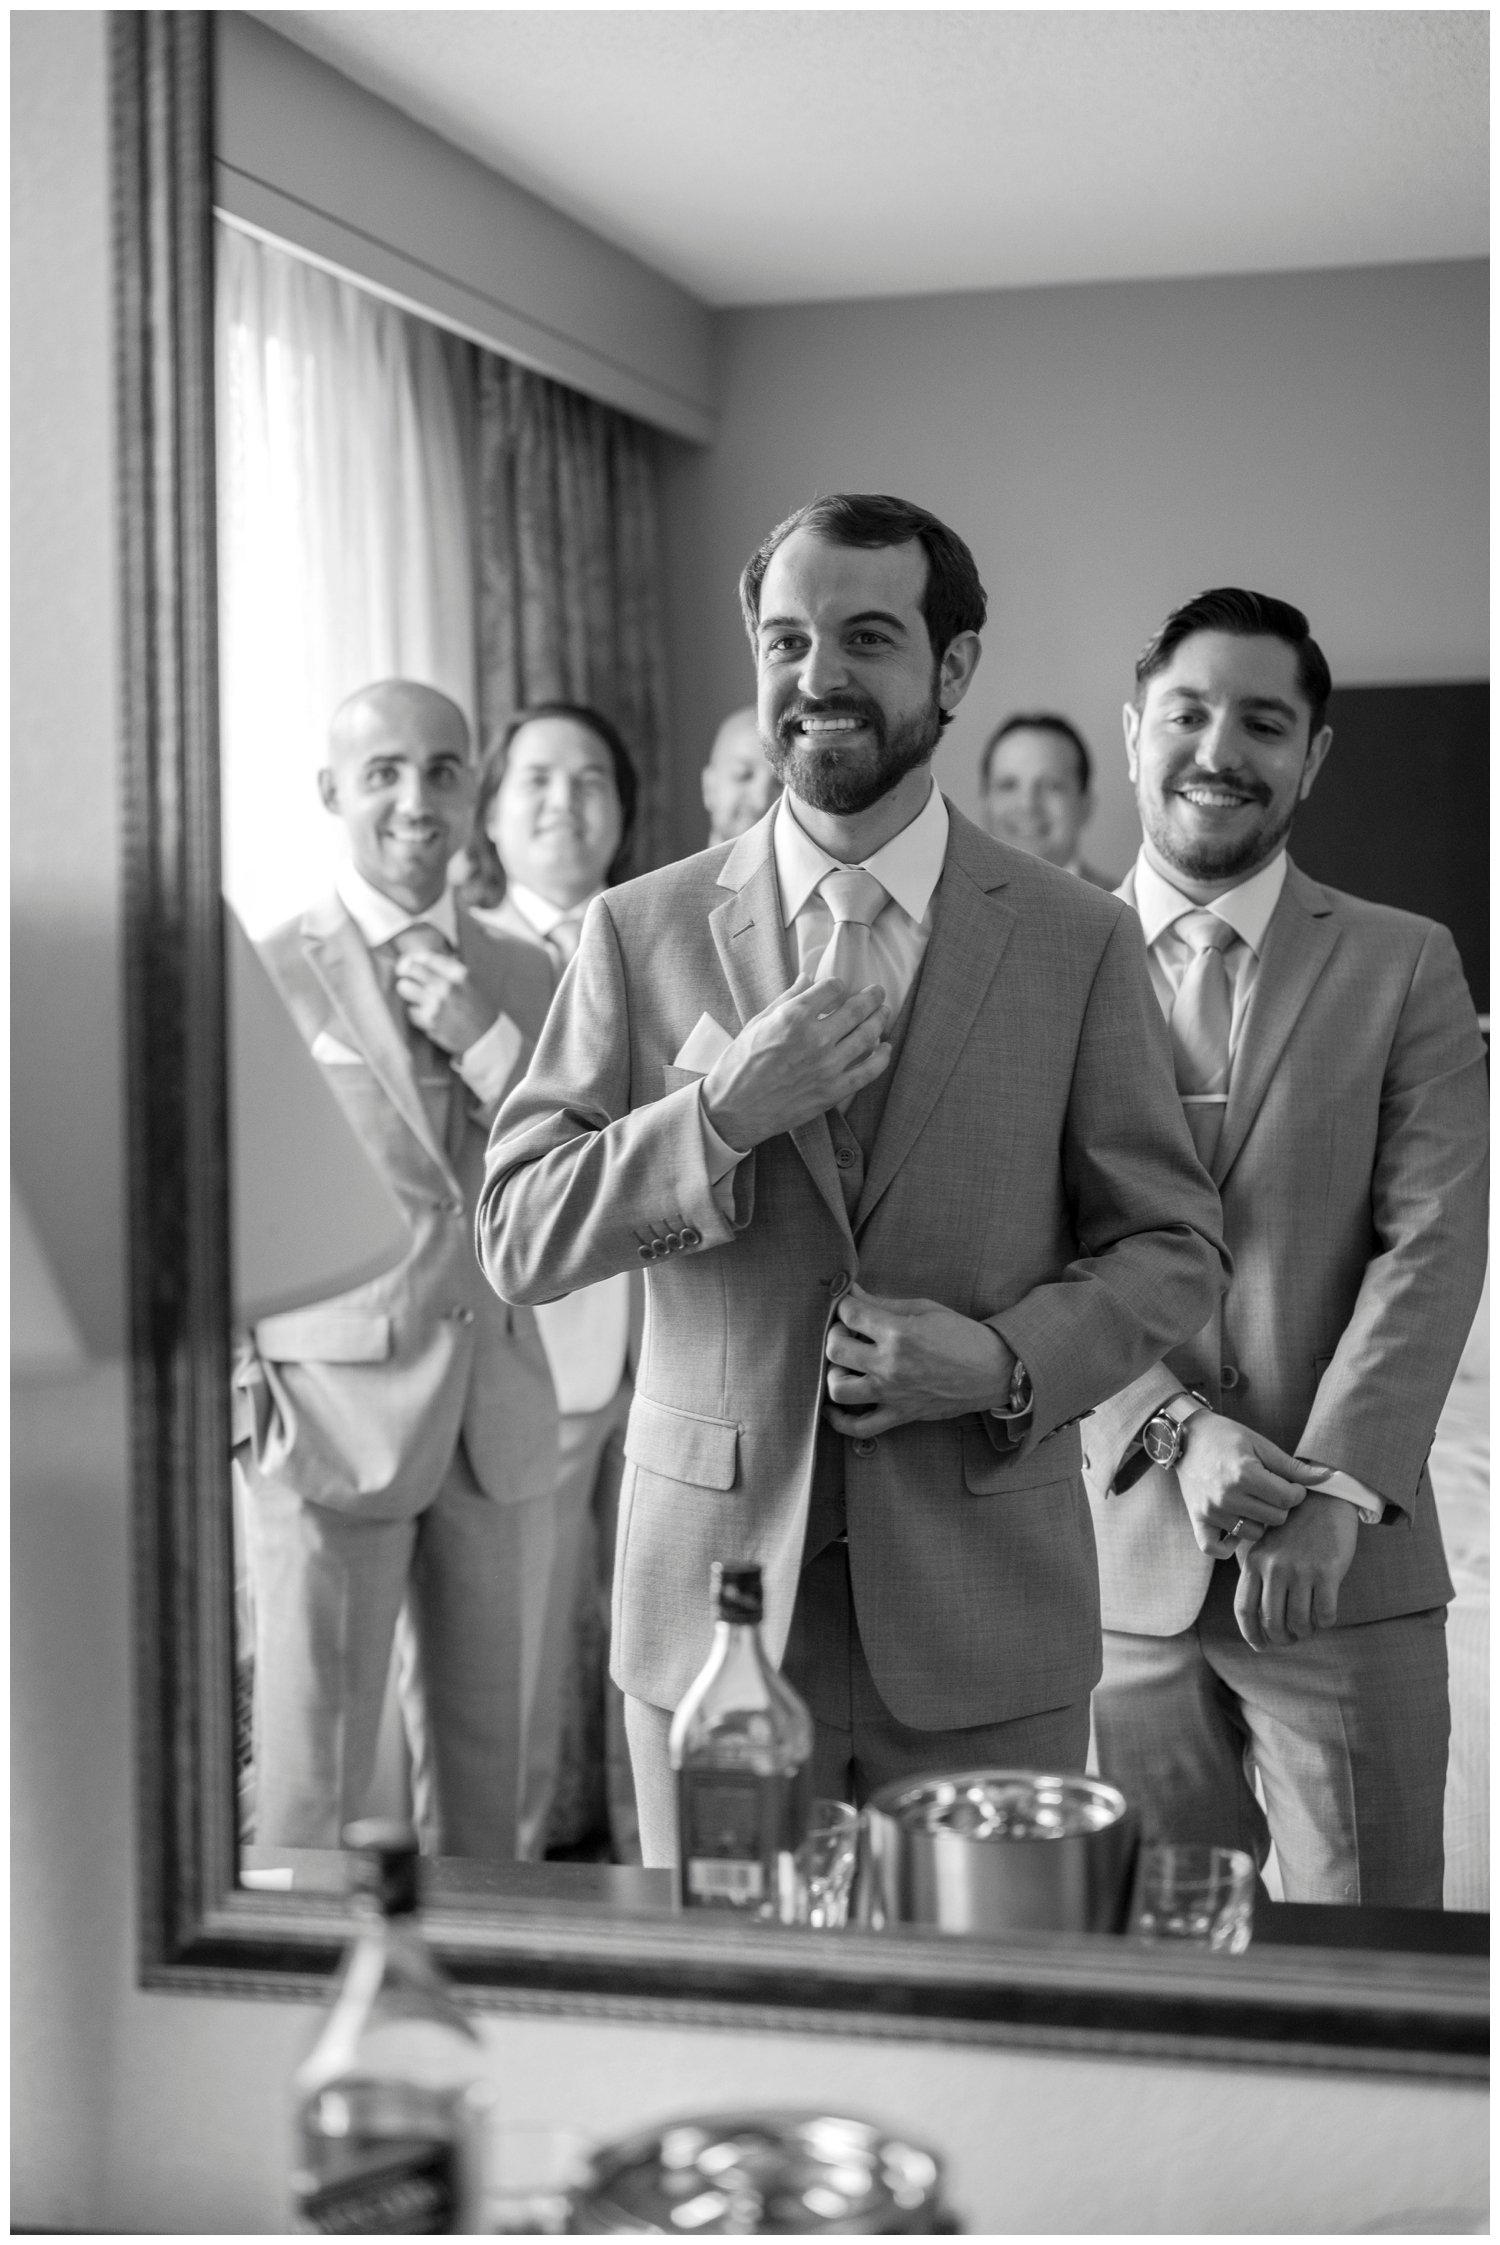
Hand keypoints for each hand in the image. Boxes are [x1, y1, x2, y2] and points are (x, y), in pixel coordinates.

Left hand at [394, 952, 499, 1055]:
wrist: (486, 1038)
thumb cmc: (478, 1008)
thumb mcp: (470, 982)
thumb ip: (448, 969)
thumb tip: (422, 959)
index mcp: (458, 973)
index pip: (425, 957)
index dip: (413, 959)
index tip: (408, 964)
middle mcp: (446, 986)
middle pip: (409, 968)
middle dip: (405, 972)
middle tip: (405, 977)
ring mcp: (436, 1004)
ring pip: (404, 988)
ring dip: (408, 992)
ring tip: (417, 997)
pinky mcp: (429, 1021)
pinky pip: (409, 1010)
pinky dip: (415, 1013)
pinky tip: (426, 1015)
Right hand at [701, 972, 889, 1148]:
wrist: (734, 1109)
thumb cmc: (740, 1064)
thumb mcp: (758, 1023)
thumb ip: (787, 999)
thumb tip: (807, 977)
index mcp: (793, 1017)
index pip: (832, 988)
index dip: (837, 985)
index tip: (838, 987)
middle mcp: (815, 1039)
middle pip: (857, 1009)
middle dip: (871, 997)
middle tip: (878, 992)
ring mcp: (827, 1066)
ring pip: (868, 1035)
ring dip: (879, 1020)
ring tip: (883, 1013)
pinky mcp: (833, 1091)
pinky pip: (868, 1071)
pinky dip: (882, 1058)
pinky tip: (885, 1048)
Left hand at [823, 1283, 1011, 1437]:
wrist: (994, 1371)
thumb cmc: (962, 1336)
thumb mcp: (924, 1309)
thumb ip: (883, 1302)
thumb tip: (852, 1292)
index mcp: (898, 1333)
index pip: (849, 1313)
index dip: (845, 1305)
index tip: (852, 1307)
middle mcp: (890, 1365)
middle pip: (835, 1349)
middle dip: (835, 1334)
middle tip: (849, 1332)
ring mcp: (892, 1394)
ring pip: (838, 1389)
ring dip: (834, 1373)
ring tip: (846, 1364)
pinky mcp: (900, 1415)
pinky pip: (859, 1427)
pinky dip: (840, 1421)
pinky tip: (834, 1407)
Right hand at [1174, 1412, 1329, 1555]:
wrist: (1186, 1437)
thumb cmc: (1227, 1437)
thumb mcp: (1262, 1446)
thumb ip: (1293, 1467)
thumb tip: (1329, 1478)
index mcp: (1245, 1475)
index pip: (1288, 1500)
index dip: (1296, 1493)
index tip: (1289, 1484)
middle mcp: (1227, 1496)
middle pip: (1275, 1519)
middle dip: (1280, 1507)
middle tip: (1272, 1493)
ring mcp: (1211, 1511)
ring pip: (1253, 1534)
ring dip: (1258, 1523)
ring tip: (1254, 1505)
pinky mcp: (1197, 1519)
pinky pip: (1214, 1549)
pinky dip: (1227, 1546)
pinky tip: (1235, 1531)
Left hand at [1233, 1493, 1359, 1647]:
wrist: (1324, 1499)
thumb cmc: (1294, 1528)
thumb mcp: (1266, 1547)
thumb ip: (1259, 1576)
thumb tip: (1258, 1619)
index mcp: (1254, 1563)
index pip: (1244, 1609)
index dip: (1251, 1634)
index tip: (1260, 1646)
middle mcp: (1274, 1569)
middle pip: (1271, 1621)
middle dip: (1281, 1638)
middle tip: (1291, 1638)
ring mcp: (1300, 1571)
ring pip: (1299, 1622)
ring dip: (1305, 1631)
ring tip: (1309, 1626)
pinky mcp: (1327, 1572)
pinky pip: (1324, 1613)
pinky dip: (1325, 1622)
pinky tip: (1326, 1615)